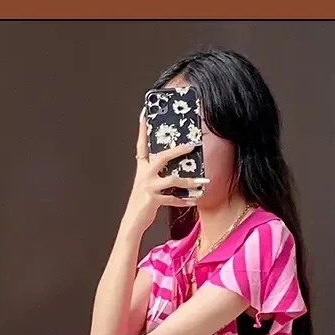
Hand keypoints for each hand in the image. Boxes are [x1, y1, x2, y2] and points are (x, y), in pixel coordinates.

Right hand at [121, 111, 208, 233]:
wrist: (132, 221)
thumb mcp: (146, 183)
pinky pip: (173, 199)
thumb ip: (157, 173)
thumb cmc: (142, 201)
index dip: (143, 130)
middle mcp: (143, 175)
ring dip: (189, 181)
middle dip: (177, 150)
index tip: (145, 113)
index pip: (141, 145)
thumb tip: (176, 165)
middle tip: (192, 145)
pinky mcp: (152, 201)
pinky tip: (195, 199)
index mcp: (141, 168)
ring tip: (202, 182)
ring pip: (172, 180)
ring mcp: (148, 187)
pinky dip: (186, 200)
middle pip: (161, 157)